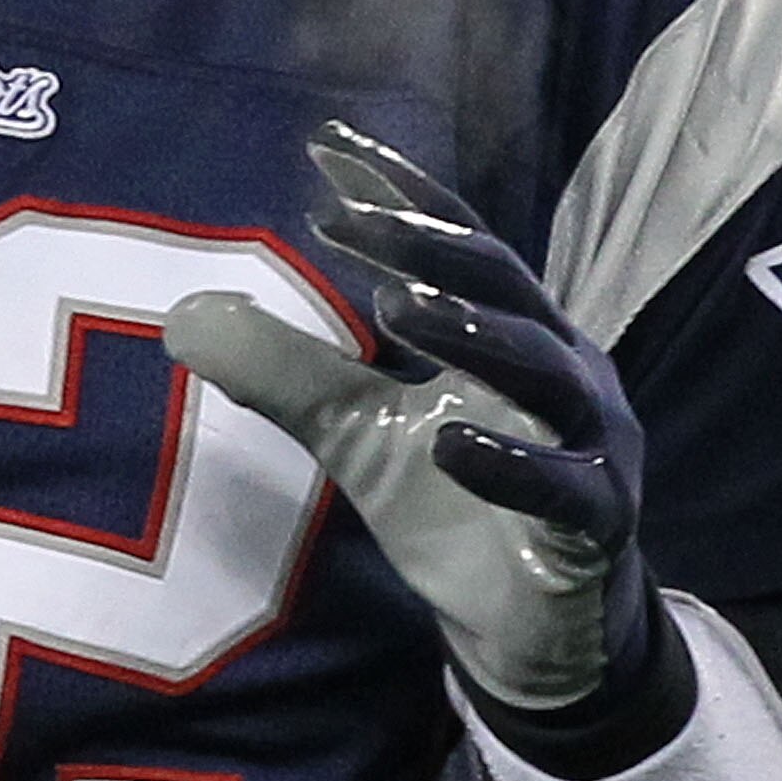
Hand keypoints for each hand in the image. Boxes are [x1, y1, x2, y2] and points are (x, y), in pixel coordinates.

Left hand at [164, 124, 662, 719]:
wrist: (530, 635)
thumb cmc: (457, 510)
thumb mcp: (357, 435)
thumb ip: (287, 374)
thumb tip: (184, 316)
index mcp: (510, 333)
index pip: (459, 244)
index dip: (401, 195)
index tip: (329, 146)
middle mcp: (563, 369)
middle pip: (503, 284)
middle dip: (426, 245)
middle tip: (344, 219)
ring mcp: (592, 444)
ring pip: (544, 371)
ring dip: (473, 333)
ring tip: (397, 304)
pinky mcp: (597, 524)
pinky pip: (564, 489)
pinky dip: (510, 464)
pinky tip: (448, 445)